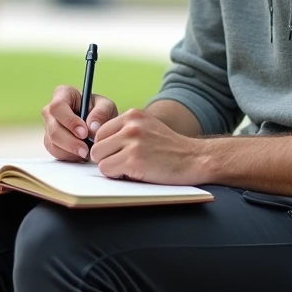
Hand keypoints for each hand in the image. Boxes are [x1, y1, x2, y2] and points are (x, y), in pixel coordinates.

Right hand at [41, 85, 117, 161]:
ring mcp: (48, 127)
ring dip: (70, 151)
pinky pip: (55, 152)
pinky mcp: (50, 142)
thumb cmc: (101, 112)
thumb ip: (101, 113)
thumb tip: (91, 127)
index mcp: (63, 94)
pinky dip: (69, 156)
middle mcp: (51, 110)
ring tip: (86, 152)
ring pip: (52, 142)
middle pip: (53, 128)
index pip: (58, 106)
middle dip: (70, 141)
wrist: (99, 126)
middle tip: (86, 149)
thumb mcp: (107, 107)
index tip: (84, 133)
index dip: (69, 121)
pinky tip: (80, 154)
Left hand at [89, 109, 206, 183]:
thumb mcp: (148, 127)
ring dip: (111, 167)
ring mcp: (132, 142)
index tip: (118, 154)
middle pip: (96, 145)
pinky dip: (116, 175)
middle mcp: (131, 125)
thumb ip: (125, 130)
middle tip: (123, 163)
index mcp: (133, 115)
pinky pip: (107, 170)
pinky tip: (134, 173)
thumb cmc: (170, 148)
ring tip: (130, 168)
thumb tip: (98, 143)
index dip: (107, 147)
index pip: (100, 131)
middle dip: (106, 157)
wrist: (194, 159)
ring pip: (99, 158)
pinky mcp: (133, 159)